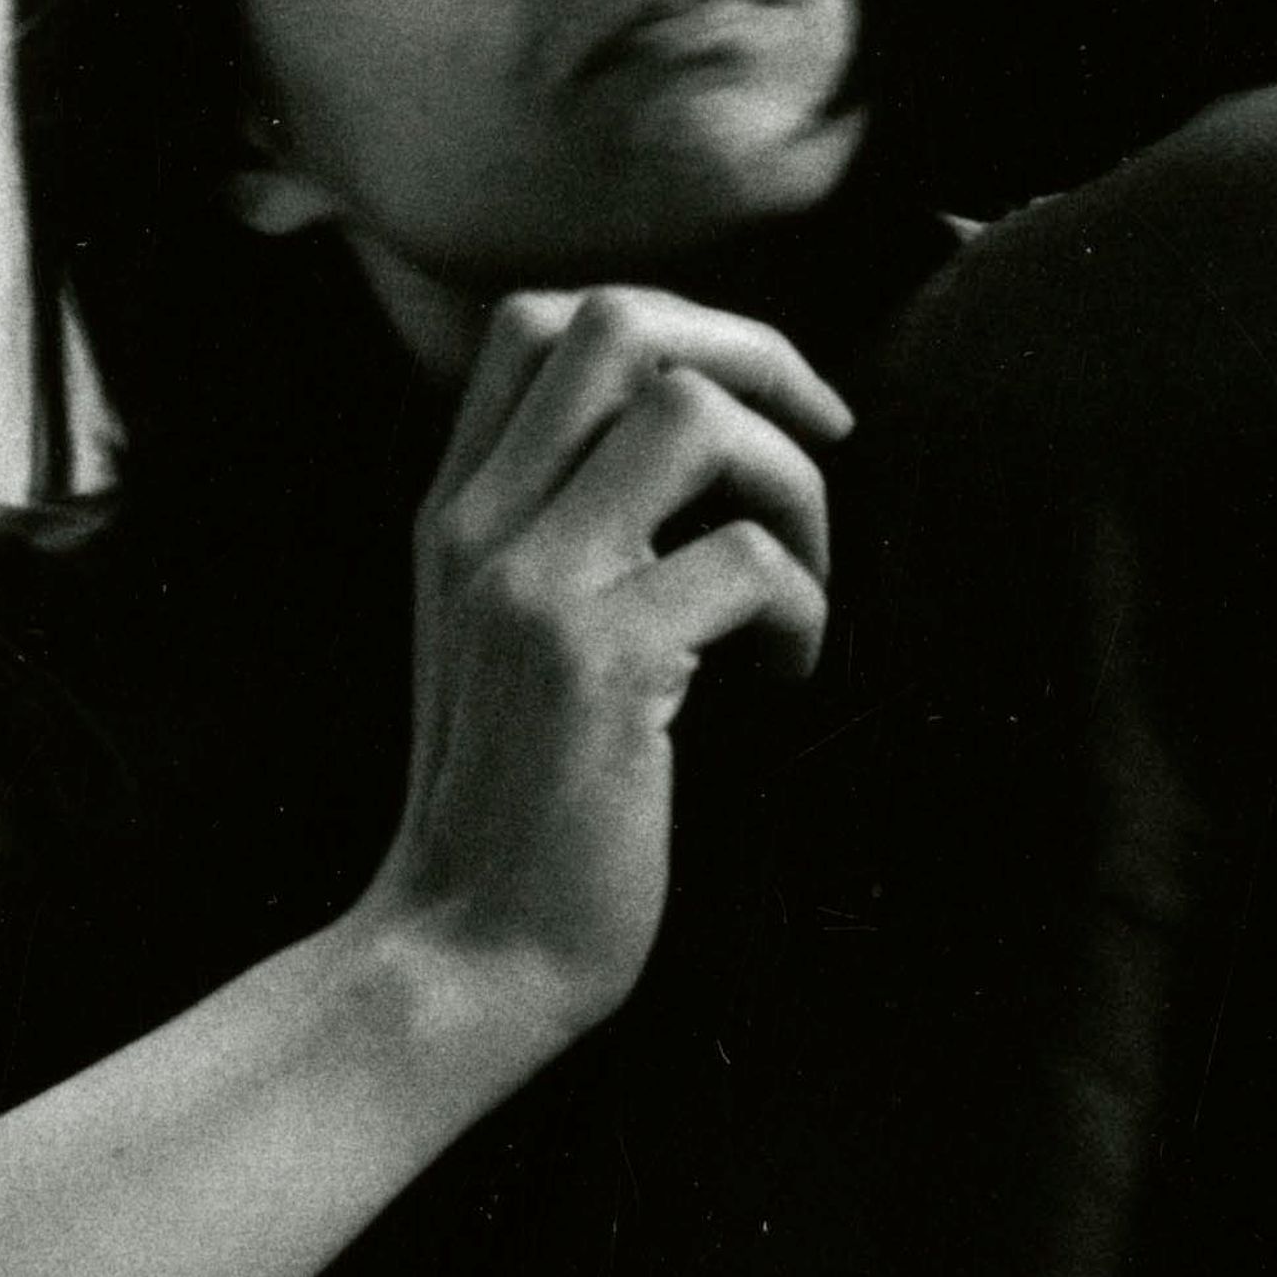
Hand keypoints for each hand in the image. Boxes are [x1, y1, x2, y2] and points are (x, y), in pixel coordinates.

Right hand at [367, 286, 847, 1025]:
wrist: (466, 955)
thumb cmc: (518, 807)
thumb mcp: (503, 642)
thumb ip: (560, 536)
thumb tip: (705, 443)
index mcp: (455, 513)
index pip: (539, 320)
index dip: (676, 327)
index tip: (749, 408)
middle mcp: (478, 526)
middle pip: (619, 323)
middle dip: (756, 356)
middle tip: (822, 442)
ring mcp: (531, 587)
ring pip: (693, 414)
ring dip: (792, 483)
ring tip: (801, 583)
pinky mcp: (599, 663)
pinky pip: (748, 560)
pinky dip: (805, 610)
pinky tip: (784, 680)